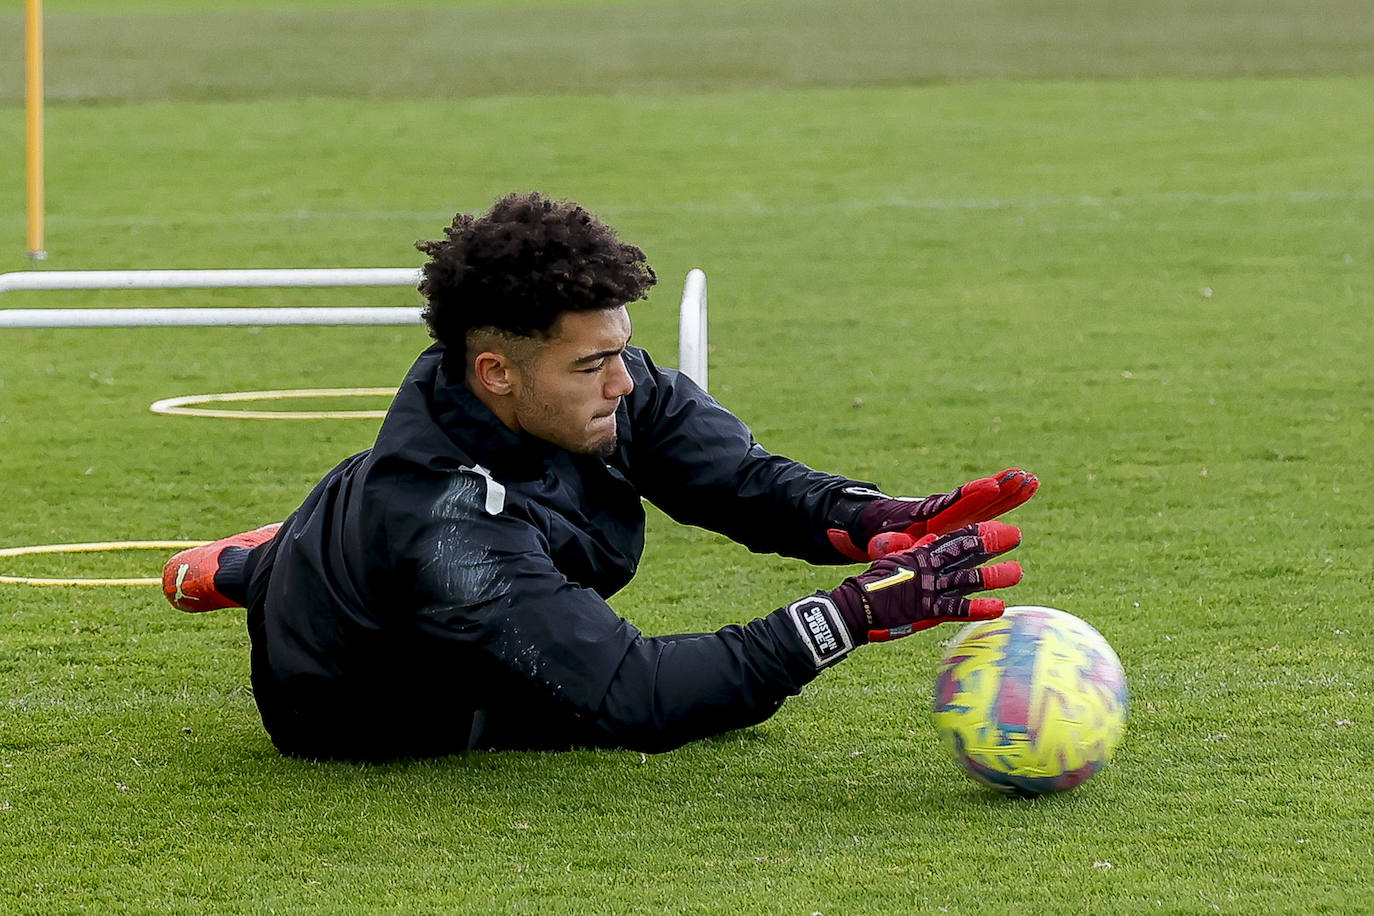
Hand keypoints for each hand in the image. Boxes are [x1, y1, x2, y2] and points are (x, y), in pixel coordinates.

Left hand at [827, 468, 1036, 561]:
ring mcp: (956, 517)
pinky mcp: (962, 524)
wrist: (877, 529)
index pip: (952, 503)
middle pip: (977, 498)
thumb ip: (886, 544)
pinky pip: (989, 513)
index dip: (970, 494)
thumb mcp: (879, 542)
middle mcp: (946, 513)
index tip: (990, 484)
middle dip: (1000, 489)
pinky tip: (1026, 493)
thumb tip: (886, 544)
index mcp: (926, 515)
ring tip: (1033, 479)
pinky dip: (1006, 502)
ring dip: (1009, 493)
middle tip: (1024, 476)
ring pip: (988, 502)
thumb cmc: (877, 535)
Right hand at [828, 521, 1022, 642]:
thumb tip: (929, 543)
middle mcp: (928, 569)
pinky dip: (978, 608)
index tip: (995, 524)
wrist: (855, 607)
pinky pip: (957, 610)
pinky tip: (998, 607)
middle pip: (965, 553)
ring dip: (993, 576)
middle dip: (991, 544)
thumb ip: (913, 554)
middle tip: (1014, 535)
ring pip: (967, 579)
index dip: (975, 532)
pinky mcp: (927, 610)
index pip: (952, 539)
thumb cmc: (871, 586)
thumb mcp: (894, 564)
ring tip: (1017, 572)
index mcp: (920, 555)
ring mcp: (929, 589)